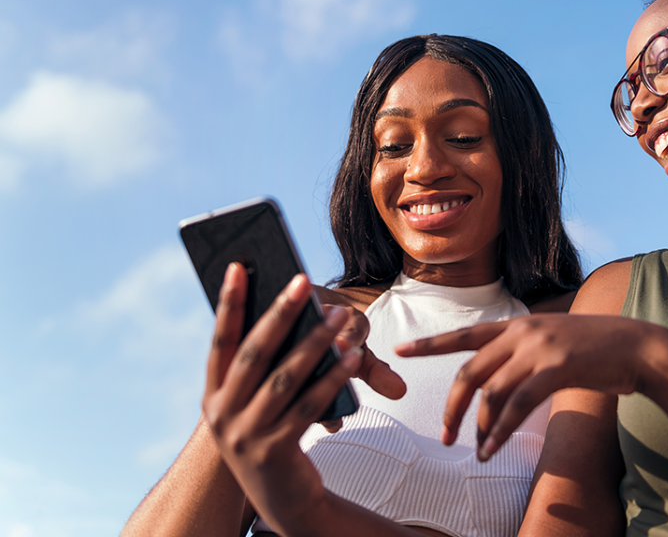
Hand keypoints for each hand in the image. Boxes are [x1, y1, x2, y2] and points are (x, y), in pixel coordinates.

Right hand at [202, 263, 363, 529]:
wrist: (282, 503)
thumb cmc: (273, 437)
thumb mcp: (257, 404)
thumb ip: (266, 365)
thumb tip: (291, 309)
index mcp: (213, 396)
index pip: (220, 342)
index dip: (228, 304)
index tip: (237, 266)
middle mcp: (222, 415)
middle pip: (254, 354)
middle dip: (279, 314)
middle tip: (301, 281)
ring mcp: (245, 435)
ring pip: (285, 378)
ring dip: (316, 342)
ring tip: (340, 315)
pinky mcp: (275, 451)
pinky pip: (309, 405)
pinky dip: (332, 378)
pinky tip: (352, 357)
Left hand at [395, 314, 657, 460]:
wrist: (636, 345)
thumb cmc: (595, 348)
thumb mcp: (552, 339)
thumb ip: (523, 352)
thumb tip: (499, 377)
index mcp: (516, 325)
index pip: (464, 334)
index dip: (430, 343)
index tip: (400, 349)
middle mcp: (521, 333)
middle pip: (470, 372)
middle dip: (452, 407)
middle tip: (443, 435)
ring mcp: (538, 348)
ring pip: (491, 392)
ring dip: (479, 428)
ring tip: (476, 452)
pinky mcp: (556, 368)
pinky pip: (517, 405)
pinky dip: (500, 431)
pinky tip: (491, 449)